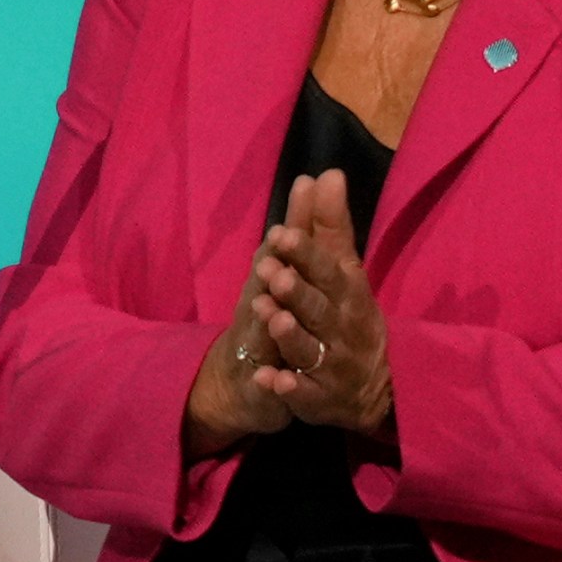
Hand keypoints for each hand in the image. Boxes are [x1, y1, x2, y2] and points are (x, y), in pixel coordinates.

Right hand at [181, 203, 305, 458]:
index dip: (293, 232)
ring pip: (265, 337)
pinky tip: (272, 381)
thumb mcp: (290, 269)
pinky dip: (270, 383)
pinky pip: (266, 386)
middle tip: (279, 262)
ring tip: (274, 315)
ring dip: (272, 326)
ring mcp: (260, 348)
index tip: (300, 203)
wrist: (242, 380)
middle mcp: (262, 308)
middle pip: (269, 291)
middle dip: (277, 277)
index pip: (285, 252)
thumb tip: (320, 174)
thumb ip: (307, 226)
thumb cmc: (271, 312)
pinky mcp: (263, 386)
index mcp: (274, 280)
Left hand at [251, 169, 392, 435]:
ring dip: (292, 335)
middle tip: (272, 273)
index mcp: (348, 294)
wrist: (375, 387)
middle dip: (297, 291)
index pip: (328, 269)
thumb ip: (331, 226)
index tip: (281, 234)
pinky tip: (271, 379)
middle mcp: (342, 328)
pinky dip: (290, 388)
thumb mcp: (345, 271)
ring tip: (273, 318)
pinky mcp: (319, 398)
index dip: (306, 254)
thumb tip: (327, 173)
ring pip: (310, 350)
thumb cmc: (349, 315)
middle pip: (319, 308)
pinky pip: (305, 395)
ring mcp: (333, 365)